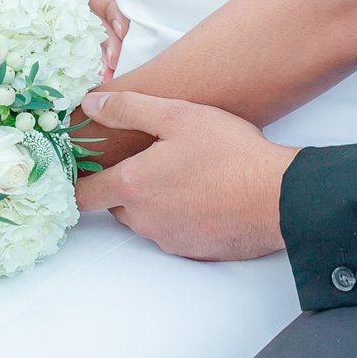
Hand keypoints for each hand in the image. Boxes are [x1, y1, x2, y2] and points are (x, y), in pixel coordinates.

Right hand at [49, 0, 143, 80]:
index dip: (111, 16)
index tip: (126, 37)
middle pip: (79, 11)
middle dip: (95, 43)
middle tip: (109, 74)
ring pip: (78, 17)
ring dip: (92, 46)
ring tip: (103, 77)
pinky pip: (82, 15)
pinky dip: (92, 36)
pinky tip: (101, 62)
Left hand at [73, 89, 293, 260]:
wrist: (277, 197)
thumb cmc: (229, 154)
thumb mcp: (177, 115)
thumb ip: (129, 109)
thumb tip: (92, 106)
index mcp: (133, 186)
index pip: (84, 195)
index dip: (79, 181)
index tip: (84, 167)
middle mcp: (145, 219)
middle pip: (117, 205)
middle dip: (126, 185)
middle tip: (151, 159)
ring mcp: (169, 239)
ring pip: (146, 219)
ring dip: (155, 200)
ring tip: (185, 172)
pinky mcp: (194, 251)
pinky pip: (174, 231)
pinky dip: (181, 215)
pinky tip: (204, 193)